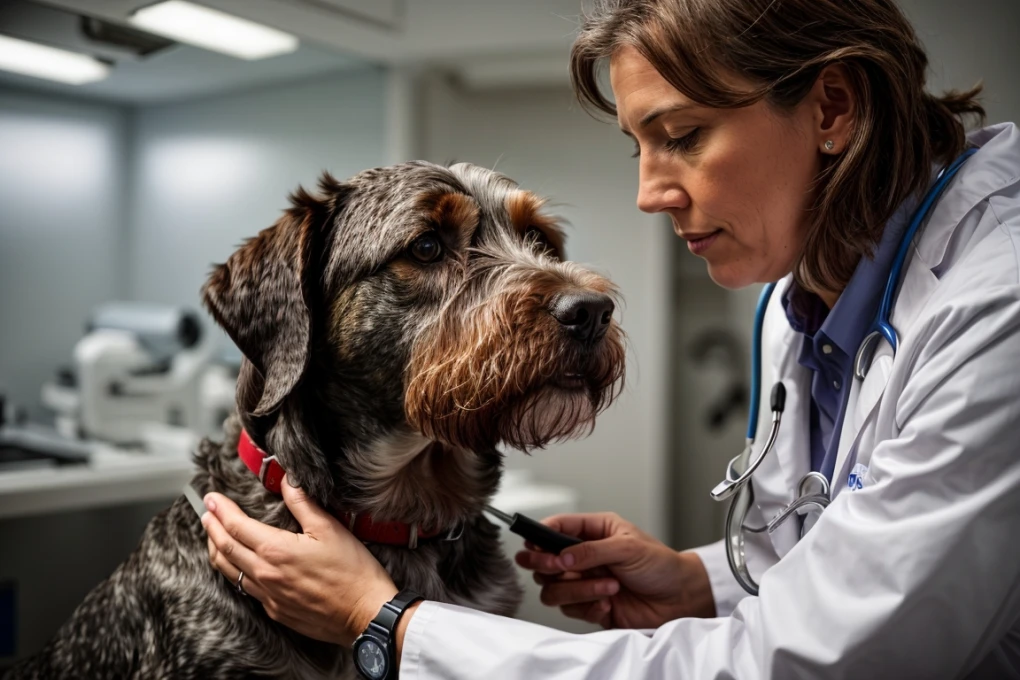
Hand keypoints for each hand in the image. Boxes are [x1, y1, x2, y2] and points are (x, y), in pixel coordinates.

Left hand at [202, 476, 397, 646]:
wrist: (365, 613)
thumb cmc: (352, 571)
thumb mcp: (330, 528)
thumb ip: (303, 503)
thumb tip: (287, 480)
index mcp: (276, 551)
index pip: (237, 526)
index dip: (221, 510)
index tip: (212, 498)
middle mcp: (265, 575)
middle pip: (226, 548)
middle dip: (212, 528)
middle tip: (205, 512)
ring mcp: (268, 596)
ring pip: (229, 572)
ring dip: (217, 551)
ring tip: (212, 537)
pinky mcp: (276, 611)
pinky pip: (246, 589)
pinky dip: (234, 573)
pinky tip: (238, 567)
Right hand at [515, 512, 714, 628]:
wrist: (680, 598)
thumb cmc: (661, 565)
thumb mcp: (628, 547)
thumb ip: (591, 551)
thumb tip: (562, 556)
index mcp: (593, 531)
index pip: (556, 528)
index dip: (540, 535)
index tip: (535, 544)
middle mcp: (584, 556)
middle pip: (544, 561)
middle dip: (547, 565)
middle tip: (557, 567)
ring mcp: (585, 583)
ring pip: (553, 588)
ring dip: (578, 589)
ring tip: (608, 586)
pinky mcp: (589, 607)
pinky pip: (571, 610)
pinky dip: (589, 606)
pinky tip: (610, 601)